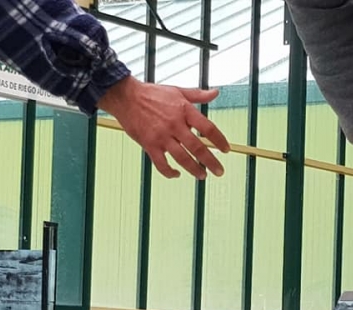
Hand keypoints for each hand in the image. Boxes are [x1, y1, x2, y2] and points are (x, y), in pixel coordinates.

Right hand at [97, 76, 230, 179]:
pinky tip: (177, 174)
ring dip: (194, 170)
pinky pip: (161, 164)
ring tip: (202, 175)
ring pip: (182, 158)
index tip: (226, 149)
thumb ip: (198, 95)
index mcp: (184, 110)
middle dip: (211, 162)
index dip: (220, 140)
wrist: (126, 96)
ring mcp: (162, 136)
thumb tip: (215, 93)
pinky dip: (170, 172)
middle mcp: (175, 124)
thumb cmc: (152, 94)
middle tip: (219, 171)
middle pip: (198, 147)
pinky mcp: (149, 145)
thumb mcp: (178, 91)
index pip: (208, 128)